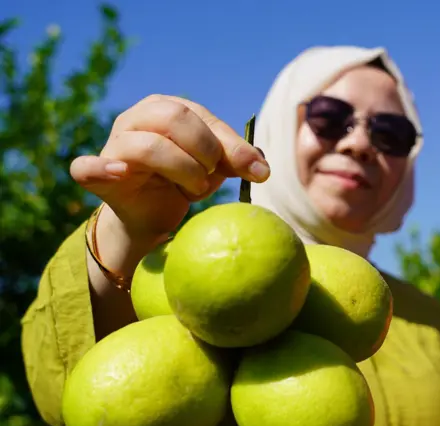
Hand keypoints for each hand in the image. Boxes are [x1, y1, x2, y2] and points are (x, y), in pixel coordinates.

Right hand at [70, 94, 269, 241]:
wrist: (151, 214)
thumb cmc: (184, 181)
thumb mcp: (215, 169)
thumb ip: (237, 161)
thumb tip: (263, 167)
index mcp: (169, 109)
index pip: (204, 118)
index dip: (233, 145)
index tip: (259, 172)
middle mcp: (138, 118)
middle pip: (174, 118)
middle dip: (204, 151)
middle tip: (212, 176)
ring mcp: (115, 143)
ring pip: (148, 146)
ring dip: (181, 170)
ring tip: (194, 188)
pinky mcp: (96, 172)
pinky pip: (87, 167)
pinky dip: (103, 169)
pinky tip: (123, 173)